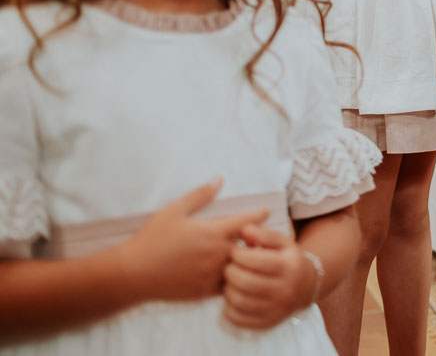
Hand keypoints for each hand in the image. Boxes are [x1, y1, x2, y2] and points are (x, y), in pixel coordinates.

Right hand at [119, 178, 268, 302]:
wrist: (132, 274)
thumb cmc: (152, 239)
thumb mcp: (174, 210)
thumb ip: (200, 195)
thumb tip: (219, 179)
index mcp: (214, 233)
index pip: (247, 222)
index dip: (258, 215)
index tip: (266, 211)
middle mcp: (218, 255)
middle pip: (249, 246)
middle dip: (255, 240)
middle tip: (261, 235)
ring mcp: (213, 275)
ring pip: (241, 268)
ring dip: (245, 261)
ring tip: (249, 255)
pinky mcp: (205, 292)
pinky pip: (228, 286)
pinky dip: (232, 279)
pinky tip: (229, 274)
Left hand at [221, 223, 316, 329]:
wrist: (307, 286)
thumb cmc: (289, 260)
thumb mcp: (283, 242)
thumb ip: (264, 233)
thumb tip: (243, 229)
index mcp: (289, 266)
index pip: (254, 260)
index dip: (237, 254)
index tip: (234, 251)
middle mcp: (285, 289)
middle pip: (244, 282)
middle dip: (230, 271)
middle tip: (229, 267)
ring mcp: (277, 309)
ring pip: (239, 301)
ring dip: (228, 289)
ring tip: (231, 281)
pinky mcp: (267, 323)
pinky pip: (239, 319)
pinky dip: (228, 309)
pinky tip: (232, 298)